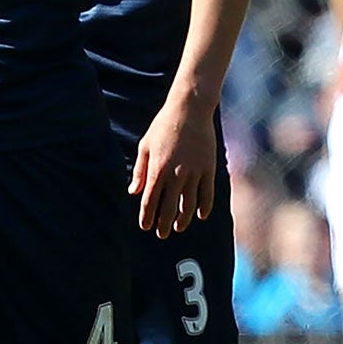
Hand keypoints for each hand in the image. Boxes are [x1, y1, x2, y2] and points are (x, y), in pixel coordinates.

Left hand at [129, 94, 218, 235]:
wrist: (189, 109)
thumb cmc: (163, 126)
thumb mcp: (145, 145)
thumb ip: (140, 170)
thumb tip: (134, 192)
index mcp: (157, 169)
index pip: (150, 200)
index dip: (147, 216)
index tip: (145, 226)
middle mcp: (175, 174)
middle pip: (168, 207)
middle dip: (163, 223)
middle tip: (161, 234)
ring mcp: (194, 172)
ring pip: (188, 204)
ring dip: (183, 219)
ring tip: (178, 227)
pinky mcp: (208, 168)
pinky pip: (207, 193)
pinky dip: (204, 207)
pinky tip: (201, 215)